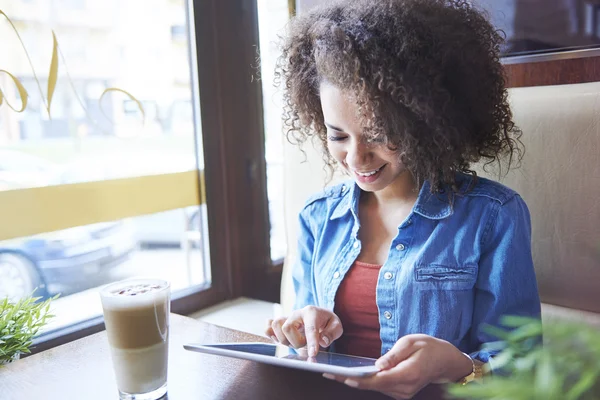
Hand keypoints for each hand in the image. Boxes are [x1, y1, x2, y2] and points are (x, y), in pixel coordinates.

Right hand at [265, 306, 342, 356]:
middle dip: (295, 342)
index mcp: (312, 312)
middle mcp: (297, 313)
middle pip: (287, 327)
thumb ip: (332, 333)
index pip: (310, 328)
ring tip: (294, 342)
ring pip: (276, 325)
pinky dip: (269, 333)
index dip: (311, 342)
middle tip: (304, 344)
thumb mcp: (336, 326)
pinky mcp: (280, 323)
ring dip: (284, 339)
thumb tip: (322, 340)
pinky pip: (268, 326)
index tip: (312, 354)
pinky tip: (277, 338)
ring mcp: (287, 317)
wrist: (319, 315)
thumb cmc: (327, 322)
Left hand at [323, 334, 472, 398]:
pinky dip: (367, 382)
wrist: (446, 361)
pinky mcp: (401, 393)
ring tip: (335, 374)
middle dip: (349, 381)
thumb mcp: (411, 343)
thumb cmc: (429, 347)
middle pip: (372, 387)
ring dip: (356, 382)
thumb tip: (377, 365)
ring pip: (375, 388)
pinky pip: (381, 388)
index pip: (377, 380)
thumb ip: (394, 355)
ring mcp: (403, 393)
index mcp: (408, 374)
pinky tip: (353, 376)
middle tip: (328, 374)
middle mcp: (405, 388)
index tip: (341, 376)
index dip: (358, 379)